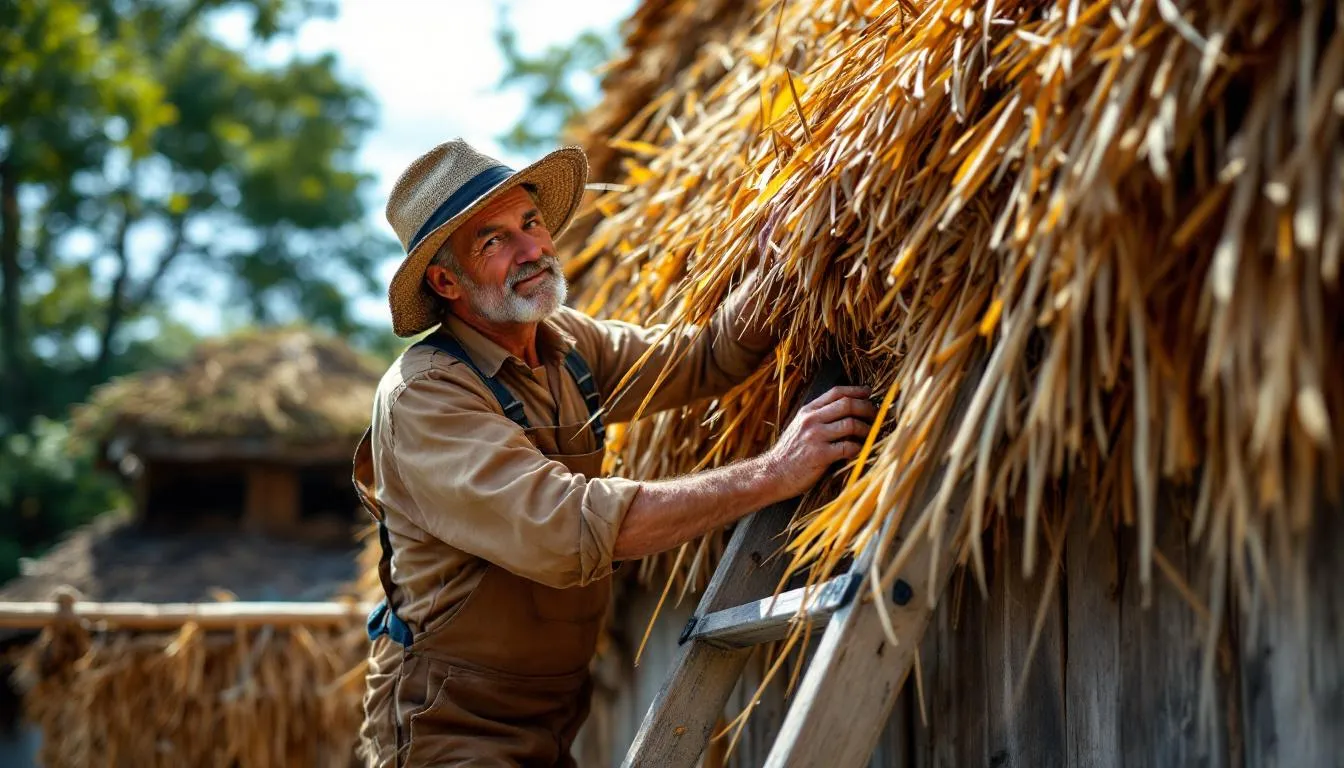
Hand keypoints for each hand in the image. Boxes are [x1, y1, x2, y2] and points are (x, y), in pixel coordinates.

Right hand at [762, 385, 875, 499]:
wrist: (772, 474)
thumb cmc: (790, 453)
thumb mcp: (799, 427)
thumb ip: (818, 417)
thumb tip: (845, 409)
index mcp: (807, 411)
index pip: (836, 393)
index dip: (856, 391)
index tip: (869, 393)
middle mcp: (811, 420)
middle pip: (847, 405)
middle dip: (867, 408)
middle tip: (876, 415)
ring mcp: (815, 437)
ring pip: (851, 424)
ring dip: (866, 429)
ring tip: (870, 434)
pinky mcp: (820, 455)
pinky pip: (848, 447)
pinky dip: (859, 448)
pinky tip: (859, 451)